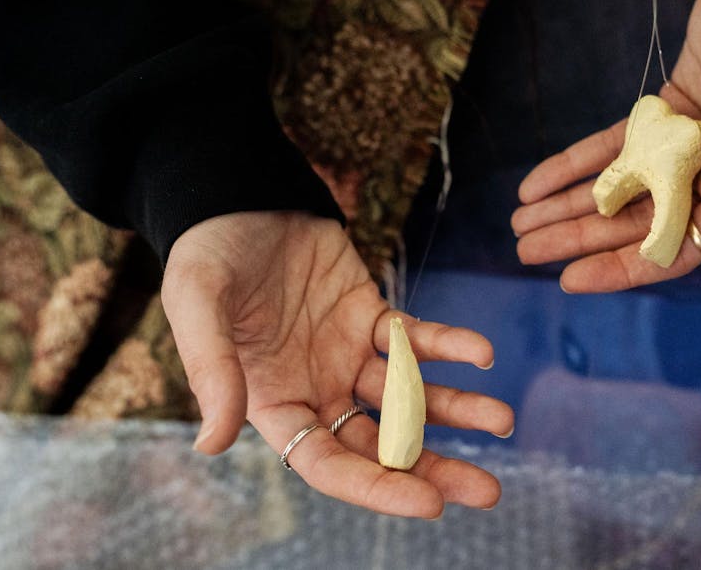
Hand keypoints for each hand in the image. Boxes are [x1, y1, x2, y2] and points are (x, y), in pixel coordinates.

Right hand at [162, 212, 513, 517]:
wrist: (240, 197)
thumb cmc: (207, 254)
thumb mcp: (197, 307)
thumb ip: (212, 372)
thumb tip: (211, 444)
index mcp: (273, 403)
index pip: (328, 462)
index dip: (377, 486)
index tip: (430, 503)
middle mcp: (315, 389)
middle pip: (380, 443)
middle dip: (432, 468)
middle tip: (487, 490)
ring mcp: (346, 354)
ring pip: (408, 396)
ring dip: (455, 410)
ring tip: (502, 421)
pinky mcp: (369, 315)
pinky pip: (414, 339)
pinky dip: (447, 346)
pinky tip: (479, 353)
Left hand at [511, 0, 700, 290]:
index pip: (673, 248)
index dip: (621, 267)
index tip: (569, 277)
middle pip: (633, 223)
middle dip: (578, 236)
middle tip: (525, 249)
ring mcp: (679, 149)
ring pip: (616, 188)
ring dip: (567, 205)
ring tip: (519, 221)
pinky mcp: (659, 118)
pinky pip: (610, 149)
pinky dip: (574, 164)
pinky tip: (534, 182)